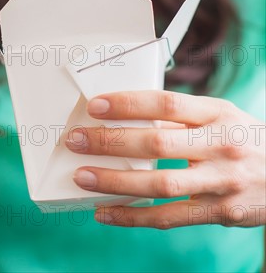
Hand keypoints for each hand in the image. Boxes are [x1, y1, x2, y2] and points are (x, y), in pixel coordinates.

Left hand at [65, 90, 265, 227]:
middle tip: (76, 140)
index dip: (128, 103)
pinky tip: (106, 212)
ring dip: (116, 182)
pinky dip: (134, 217)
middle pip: (157, 143)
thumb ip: (180, 118)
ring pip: (161, 184)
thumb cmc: (243, 139)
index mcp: (217, 114)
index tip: (95, 105)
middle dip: (111, 142)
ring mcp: (222, 182)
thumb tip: (127, 117)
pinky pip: (171, 218)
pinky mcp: (221, 212)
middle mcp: (221, 146)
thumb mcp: (220, 117)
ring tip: (83, 177)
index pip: (166, 103)